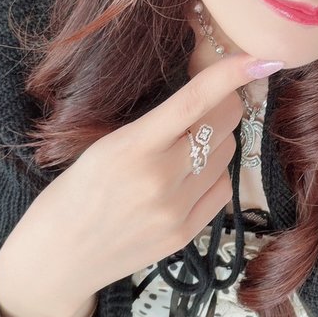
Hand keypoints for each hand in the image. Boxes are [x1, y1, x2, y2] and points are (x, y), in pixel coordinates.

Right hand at [0, 54, 281, 316]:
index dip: (230, 75)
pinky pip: (223, 188)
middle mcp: (160, 178)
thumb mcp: (102, 146)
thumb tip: (206, 97)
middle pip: (223, 124)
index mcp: (131, 147)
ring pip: (227, 154)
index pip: (193, 101)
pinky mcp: (186, 233)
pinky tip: (187, 179)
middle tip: (203, 105)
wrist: (57, 258)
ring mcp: (176, 210)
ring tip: (182, 150)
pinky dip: (213, 176)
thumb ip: (153, 125)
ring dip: (216, 142)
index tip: (259, 58)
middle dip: (221, 106)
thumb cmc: (73, 192)